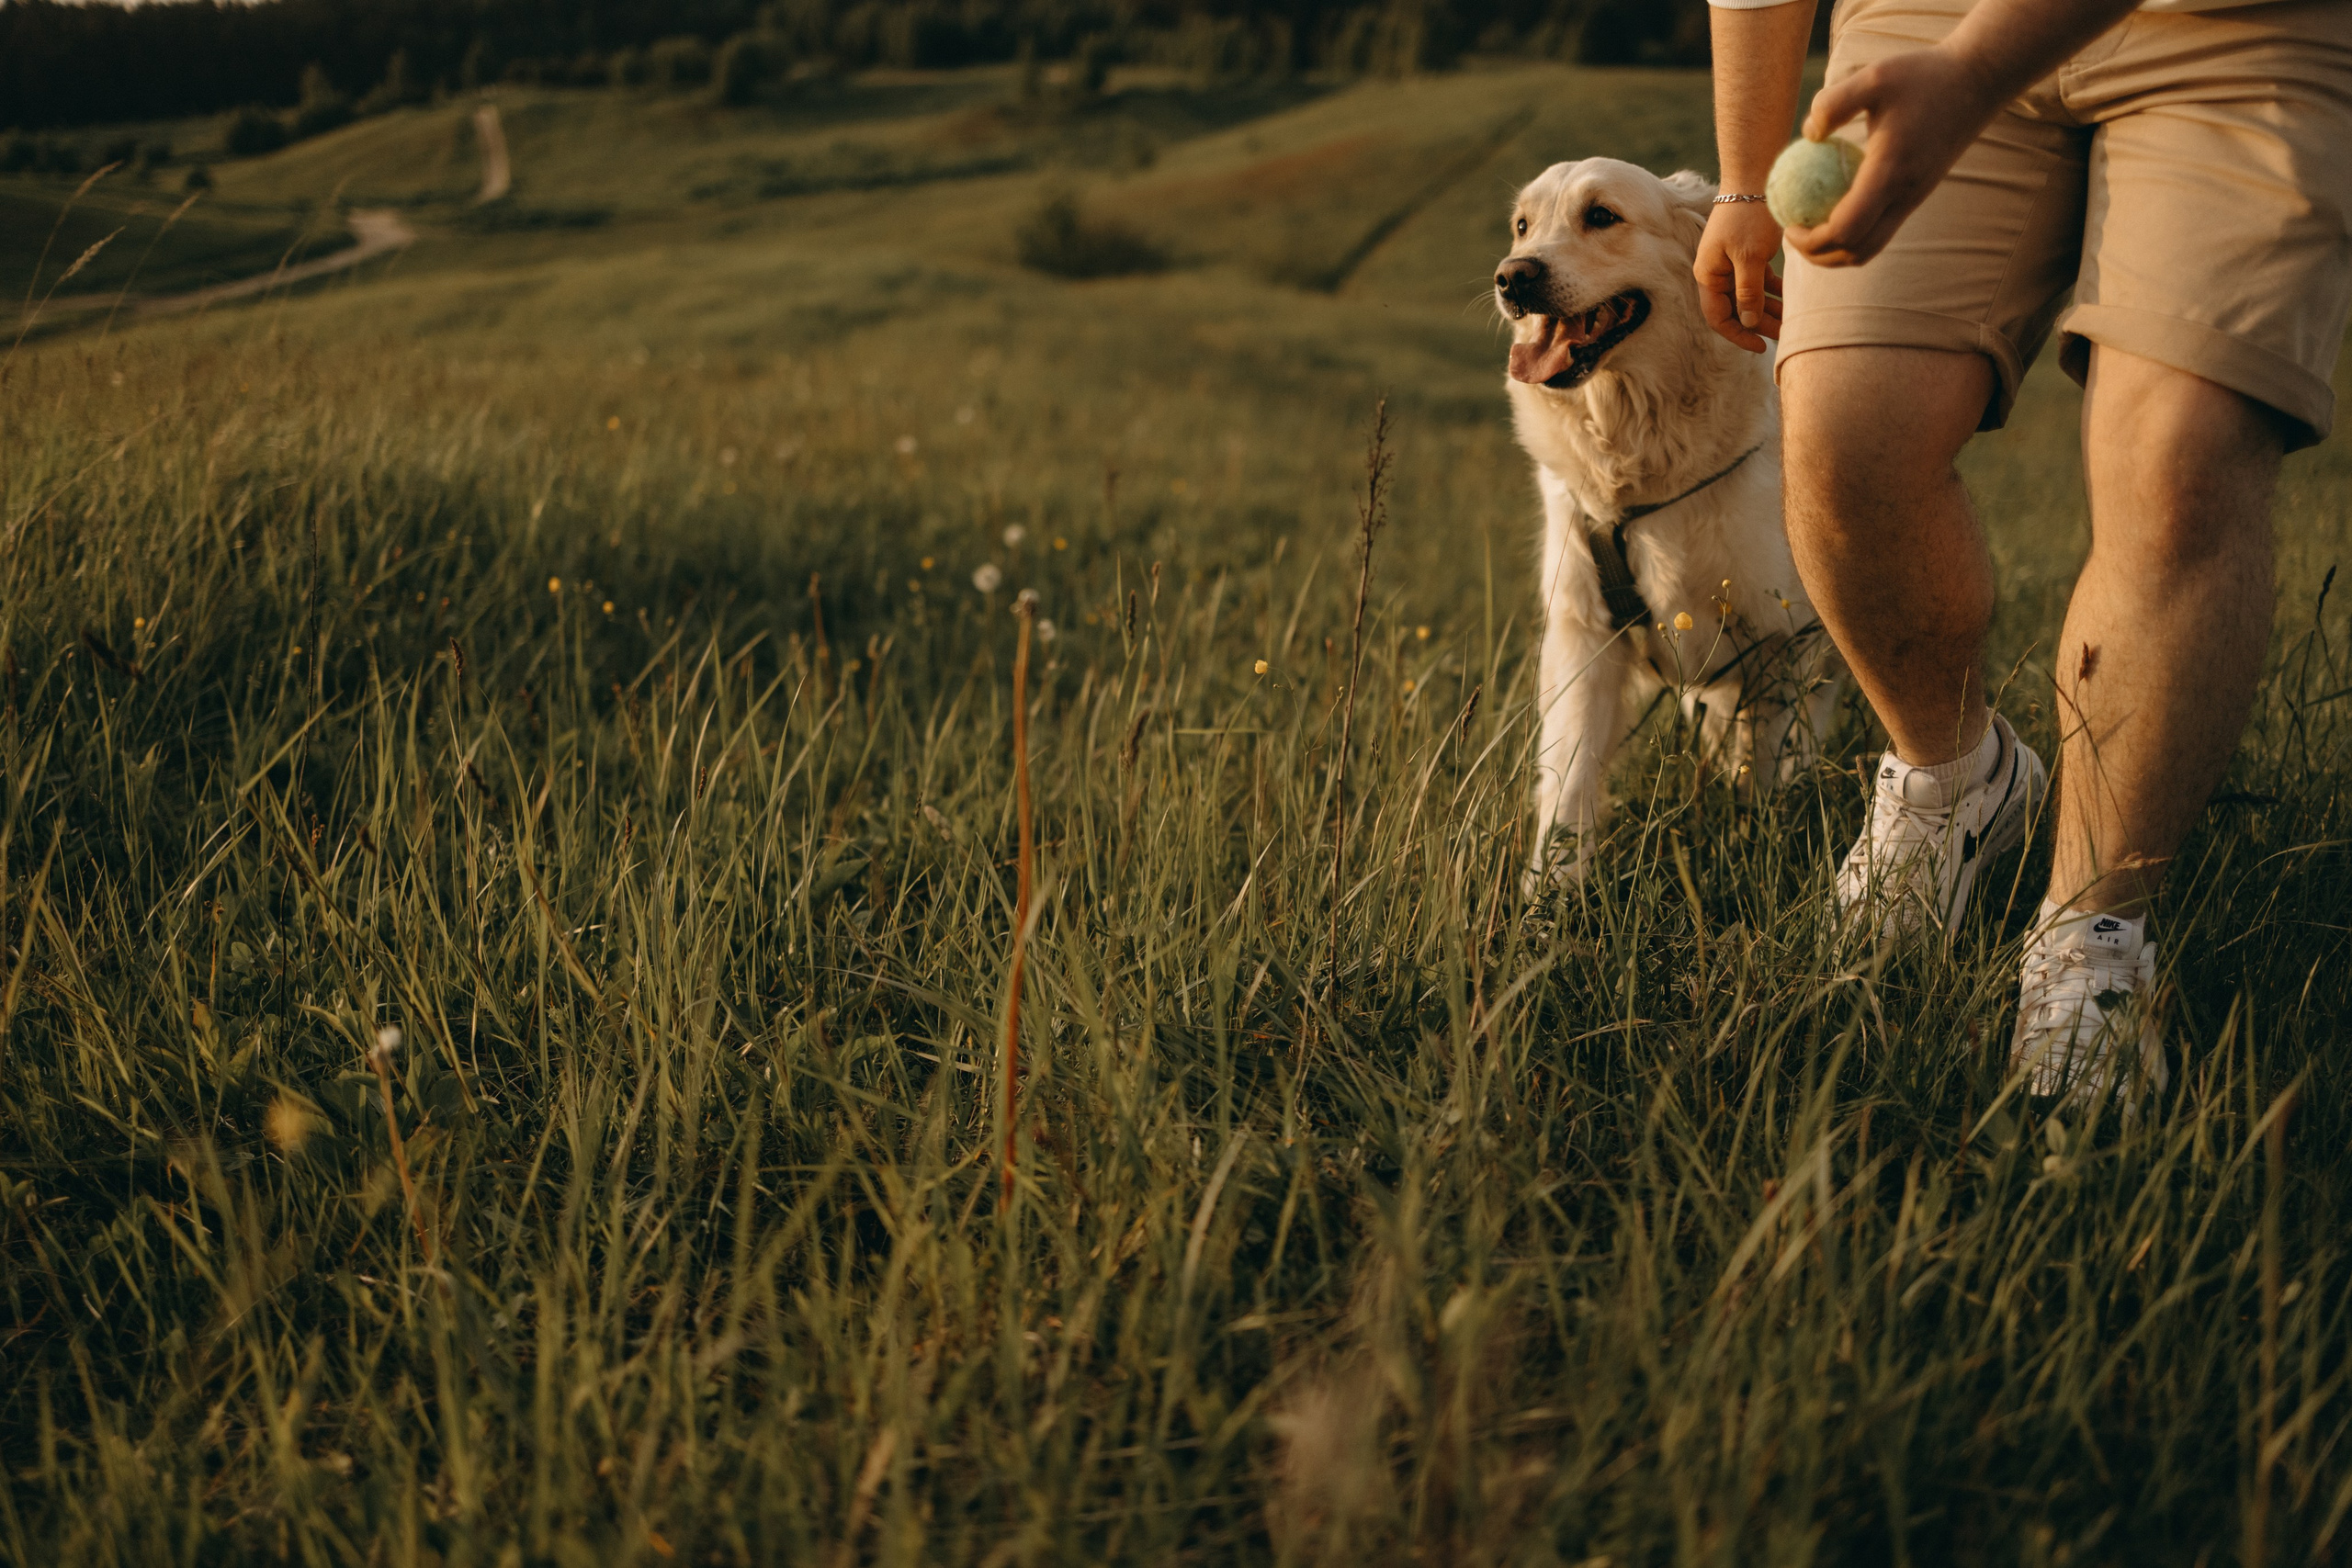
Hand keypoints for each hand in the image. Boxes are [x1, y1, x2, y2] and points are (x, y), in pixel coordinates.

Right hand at [1695, 200, 1784, 352]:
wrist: (1754, 176)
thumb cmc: (1748, 215)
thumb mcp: (1749, 257)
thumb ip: (1748, 293)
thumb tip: (1748, 323)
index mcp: (1708, 275)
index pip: (1718, 317)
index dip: (1738, 334)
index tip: (1761, 346)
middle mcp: (1716, 272)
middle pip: (1736, 309)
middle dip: (1759, 324)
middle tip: (1785, 336)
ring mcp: (1731, 263)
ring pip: (1750, 296)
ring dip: (1769, 309)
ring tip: (1791, 321)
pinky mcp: (1748, 253)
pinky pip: (1760, 281)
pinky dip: (1774, 290)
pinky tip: (1791, 297)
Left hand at [1783, 44, 2004, 266]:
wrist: (1978, 81)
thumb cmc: (1924, 75)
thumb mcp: (1875, 76)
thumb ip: (1834, 103)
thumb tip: (1808, 134)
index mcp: (1890, 174)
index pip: (1847, 229)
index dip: (1812, 240)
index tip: (1789, 225)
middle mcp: (1905, 196)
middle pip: (1857, 251)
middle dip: (1819, 256)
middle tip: (1792, 235)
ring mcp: (1914, 199)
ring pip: (1872, 247)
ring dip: (1837, 251)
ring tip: (1809, 231)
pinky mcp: (1918, 195)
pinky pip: (1882, 229)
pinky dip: (1855, 233)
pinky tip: (1832, 209)